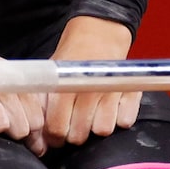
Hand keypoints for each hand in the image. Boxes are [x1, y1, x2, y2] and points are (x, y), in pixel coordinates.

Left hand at [44, 15, 140, 147]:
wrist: (99, 31)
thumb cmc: (73, 56)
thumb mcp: (51, 74)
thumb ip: (43, 103)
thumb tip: (37, 136)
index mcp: (65, 88)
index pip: (57, 129)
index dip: (54, 137)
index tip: (55, 135)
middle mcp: (89, 92)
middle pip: (79, 136)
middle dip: (74, 133)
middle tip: (74, 122)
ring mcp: (112, 93)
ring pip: (102, 131)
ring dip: (96, 126)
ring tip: (92, 114)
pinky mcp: (132, 92)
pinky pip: (124, 122)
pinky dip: (118, 118)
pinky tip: (110, 107)